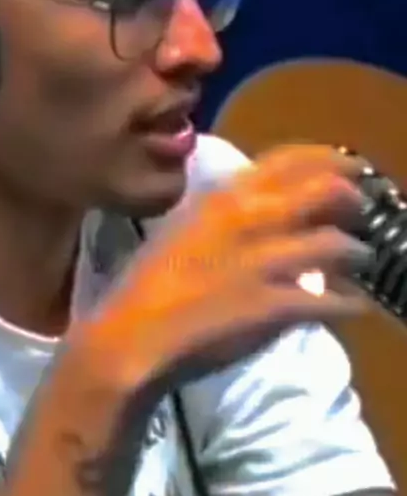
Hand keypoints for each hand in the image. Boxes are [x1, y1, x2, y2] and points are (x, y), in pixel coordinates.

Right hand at [89, 145, 372, 391]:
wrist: (134, 336)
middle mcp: (251, 218)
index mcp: (225, 195)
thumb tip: (257, 206)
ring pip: (338, 245)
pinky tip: (353, 306)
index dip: (329, 159)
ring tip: (359, 259)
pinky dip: (350, 303)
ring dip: (357, 253)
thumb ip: (223, 211)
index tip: (348, 166)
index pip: (290, 159)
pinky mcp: (276, 307)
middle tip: (360, 209)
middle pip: (325, 191)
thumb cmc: (149, 281)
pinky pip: (332, 302)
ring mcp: (266, 262)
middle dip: (353, 198)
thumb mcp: (184, 226)